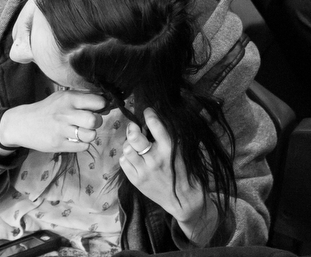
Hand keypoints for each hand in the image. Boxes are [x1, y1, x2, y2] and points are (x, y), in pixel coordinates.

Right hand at [0, 90, 105, 152]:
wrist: (22, 124)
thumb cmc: (48, 109)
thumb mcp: (63, 97)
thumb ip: (84, 97)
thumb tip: (106, 102)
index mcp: (69, 99)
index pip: (98, 102)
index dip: (102, 106)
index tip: (97, 108)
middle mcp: (65, 114)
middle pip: (95, 120)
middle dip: (97, 122)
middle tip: (90, 122)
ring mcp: (61, 131)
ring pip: (90, 135)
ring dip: (90, 134)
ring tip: (82, 132)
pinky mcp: (57, 145)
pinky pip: (82, 147)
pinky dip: (82, 144)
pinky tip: (75, 139)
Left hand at [121, 109, 214, 240]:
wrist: (184, 199)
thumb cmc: (186, 172)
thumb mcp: (185, 151)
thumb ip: (174, 137)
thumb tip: (162, 121)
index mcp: (170, 148)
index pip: (155, 125)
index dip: (149, 114)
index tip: (147, 111)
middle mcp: (155, 158)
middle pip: (134, 137)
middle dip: (132, 128)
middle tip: (134, 126)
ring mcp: (144, 170)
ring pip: (126, 150)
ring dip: (128, 143)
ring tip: (133, 143)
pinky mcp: (136, 181)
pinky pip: (123, 163)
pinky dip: (126, 157)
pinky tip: (133, 156)